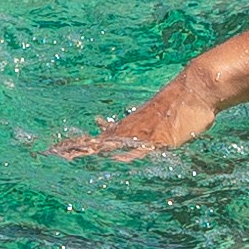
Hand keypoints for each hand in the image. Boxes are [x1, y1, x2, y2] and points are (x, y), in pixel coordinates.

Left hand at [54, 72, 222, 158]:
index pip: (100, 135)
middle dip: (77, 147)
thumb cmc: (181, 105)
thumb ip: (149, 126)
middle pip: (99, 140)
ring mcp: (144, 133)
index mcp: (131, 125)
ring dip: (92, 150)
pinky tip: (114, 159)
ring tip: (69, 154)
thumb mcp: (160, 118)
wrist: (196, 89)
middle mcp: (132, 128)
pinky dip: (127, 155)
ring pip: (112, 144)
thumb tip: (141, 131)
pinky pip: (141, 149)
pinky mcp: (159, 138)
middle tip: (53, 152)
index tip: (60, 147)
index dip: (81, 142)